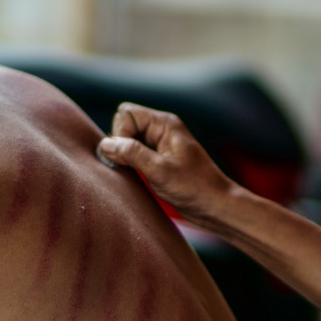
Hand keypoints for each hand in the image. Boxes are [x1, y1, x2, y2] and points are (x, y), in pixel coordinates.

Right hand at [97, 103, 236, 224]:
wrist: (215, 206)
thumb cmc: (195, 187)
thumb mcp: (160, 170)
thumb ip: (132, 154)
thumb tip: (105, 144)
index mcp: (165, 124)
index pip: (126, 114)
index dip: (120, 133)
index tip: (128, 156)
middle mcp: (161, 129)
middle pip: (124, 124)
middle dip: (120, 143)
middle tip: (130, 165)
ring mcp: (159, 144)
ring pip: (127, 140)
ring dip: (124, 155)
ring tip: (136, 173)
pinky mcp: (158, 158)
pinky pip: (133, 153)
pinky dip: (129, 163)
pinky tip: (137, 177)